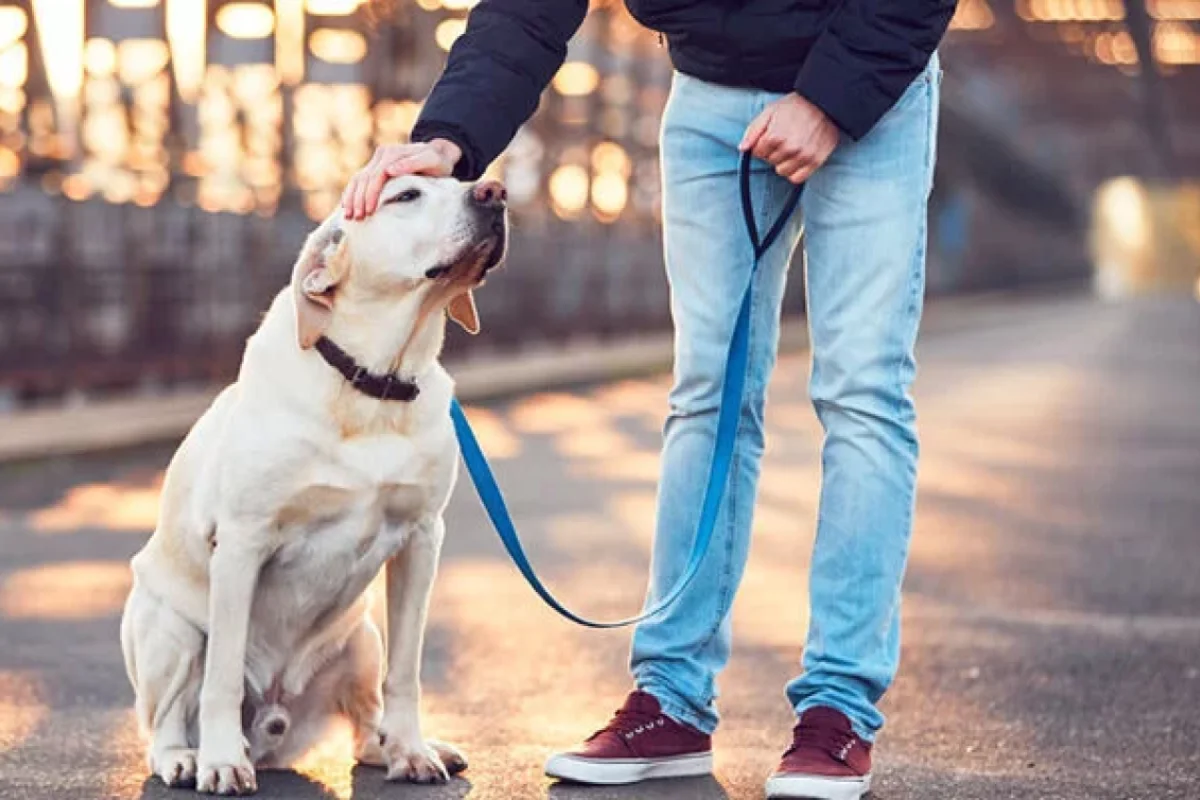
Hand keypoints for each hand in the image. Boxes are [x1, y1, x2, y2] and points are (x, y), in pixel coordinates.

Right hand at [342, 139, 461, 219]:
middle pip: (363, 178)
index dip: (370, 194)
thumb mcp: (430, 161)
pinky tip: (347, 206)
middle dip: (358, 199)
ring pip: (358, 178)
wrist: (438, 154)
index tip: (369, 211)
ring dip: (351, 197)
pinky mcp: (377, 166)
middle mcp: (382, 154)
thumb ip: (412, 163)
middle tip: (357, 218)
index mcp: (392, 153)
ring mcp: (378, 160)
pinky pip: (360, 179)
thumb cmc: (437, 162)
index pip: (375, 176)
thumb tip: (389, 170)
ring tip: (348, 216)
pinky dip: (352, 193)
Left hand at [739, 94, 838, 184]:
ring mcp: (803, 156)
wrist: (824, 103)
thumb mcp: (770, 112)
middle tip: (784, 138)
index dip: (761, 144)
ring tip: (791, 148)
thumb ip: (753, 130)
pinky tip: (797, 159)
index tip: (770, 136)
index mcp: (775, 136)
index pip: (757, 152)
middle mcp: (789, 148)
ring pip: (782, 171)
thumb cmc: (796, 106)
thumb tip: (743, 148)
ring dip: (783, 162)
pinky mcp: (815, 161)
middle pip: (769, 161)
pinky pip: (797, 178)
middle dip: (773, 151)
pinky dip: (794, 172)